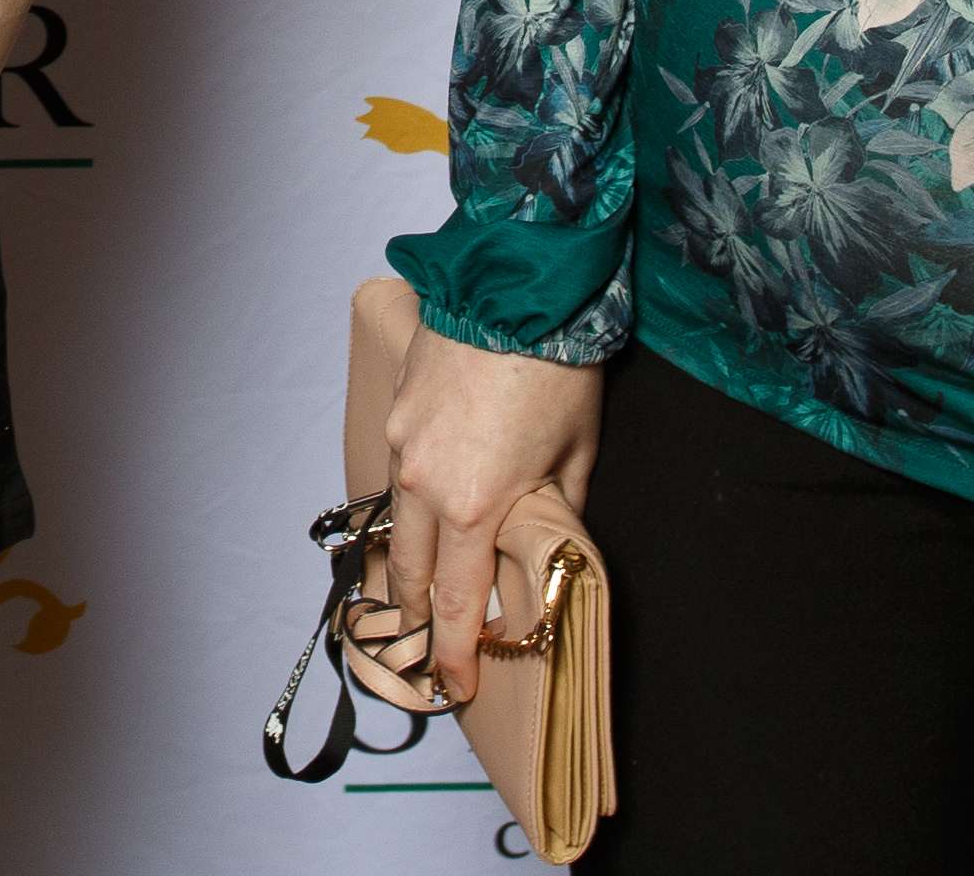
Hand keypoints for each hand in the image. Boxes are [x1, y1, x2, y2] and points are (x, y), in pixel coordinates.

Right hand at [379, 313, 602, 705]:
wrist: (513, 285)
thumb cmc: (557, 369)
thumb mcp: (576, 453)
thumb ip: (557, 512)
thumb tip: (549, 545)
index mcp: (473, 506)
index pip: (459, 605)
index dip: (456, 654)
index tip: (454, 688)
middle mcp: (425, 483)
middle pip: (414, 574)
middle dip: (421, 621)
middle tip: (429, 655)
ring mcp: (402, 444)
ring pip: (401, 524)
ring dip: (412, 563)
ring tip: (424, 594)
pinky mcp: (396, 410)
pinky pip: (400, 473)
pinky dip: (413, 503)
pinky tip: (430, 506)